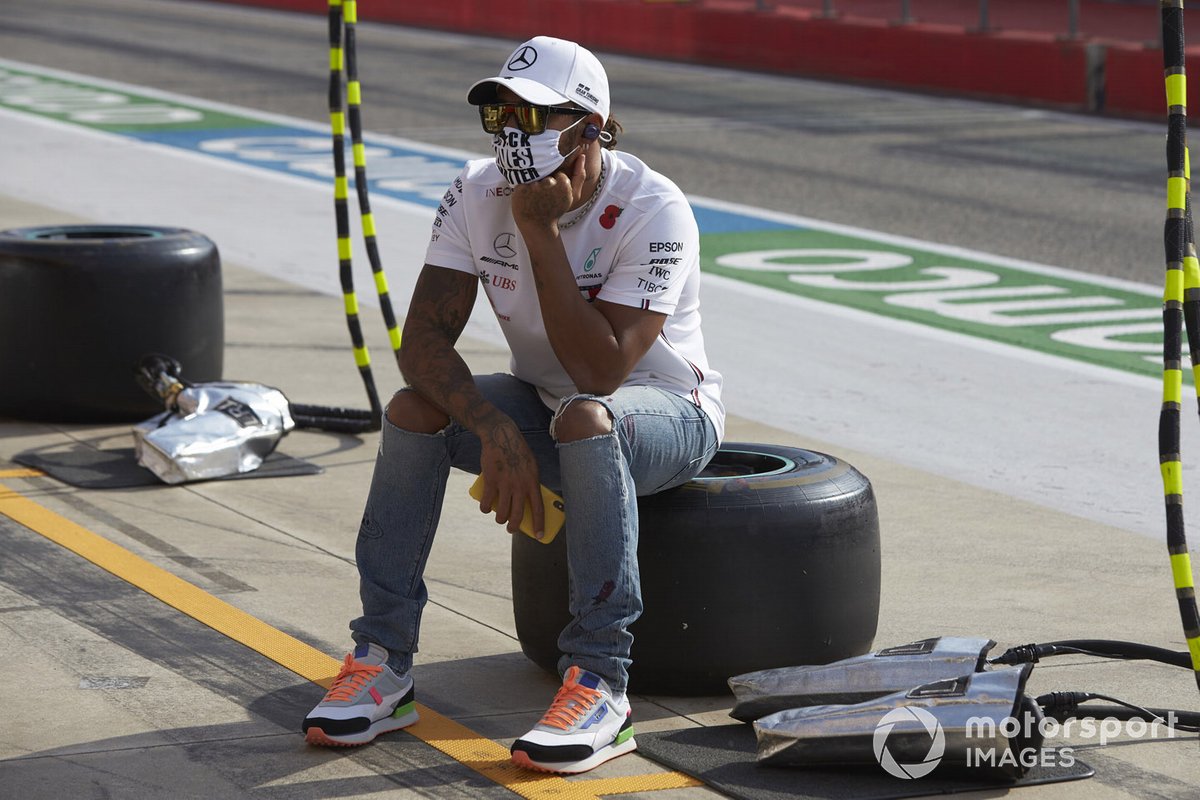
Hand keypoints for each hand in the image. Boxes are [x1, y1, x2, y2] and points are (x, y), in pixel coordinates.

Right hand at [475, 420, 545, 537]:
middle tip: (511, 529)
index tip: (539, 535)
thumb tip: (529, 501)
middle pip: (518, 515)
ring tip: (499, 518)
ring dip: (499, 519)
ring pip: (502, 512)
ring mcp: (505, 484)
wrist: (501, 436)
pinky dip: (486, 509)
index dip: (539, 524)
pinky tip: (486, 509)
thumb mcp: (531, 466)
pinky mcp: (491, 481)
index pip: (538, 508)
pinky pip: (487, 503)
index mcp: (533, 482)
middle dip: (514, 527)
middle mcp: (520, 485)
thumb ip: (531, 483)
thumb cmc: (518, 452)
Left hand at [511, 152, 586, 231]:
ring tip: (533, 194)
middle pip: (546, 170)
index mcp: (563, 184)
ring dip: (533, 181)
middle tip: (542, 194)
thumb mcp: (573, 195)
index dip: (555, 179)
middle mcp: (549, 183)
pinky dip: (523, 185)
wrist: (538, 226)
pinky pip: (521, 178)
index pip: (558, 170)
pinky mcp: (521, 189)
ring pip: (534, 173)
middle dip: (544, 179)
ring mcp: (534, 186)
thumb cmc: (555, 210)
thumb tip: (582, 156)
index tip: (553, 191)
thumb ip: (579, 176)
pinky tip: (525, 195)